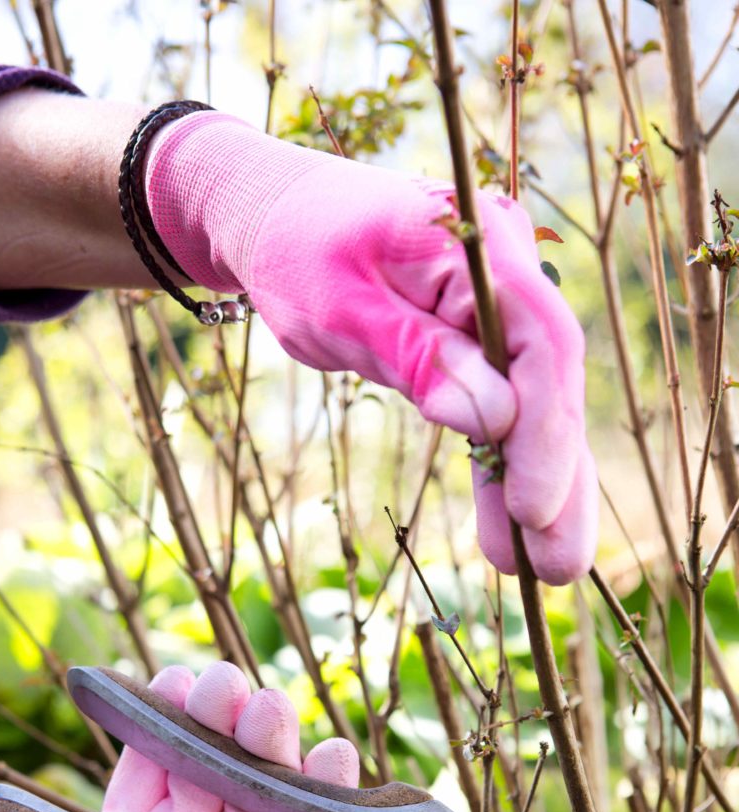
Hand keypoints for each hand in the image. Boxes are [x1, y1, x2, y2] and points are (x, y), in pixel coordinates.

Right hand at [0, 663, 356, 811]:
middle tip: (258, 698)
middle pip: (251, 811)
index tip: (330, 747)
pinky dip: (161, 736)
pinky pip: (153, 777)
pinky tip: (169, 688)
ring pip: (204, 785)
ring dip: (211, 731)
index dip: (320, 805)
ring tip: (209, 678)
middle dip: (260, 751)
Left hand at [146, 114, 596, 584]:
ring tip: (547, 570)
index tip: (532, 508)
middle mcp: (506, 276)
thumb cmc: (297, 252)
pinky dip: (503, 470)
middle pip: (553, 385)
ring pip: (537, 409)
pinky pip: (504, 413)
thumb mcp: (341, 308)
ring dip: (543, 489)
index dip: (545, 431)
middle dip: (559, 479)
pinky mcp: (481, 346)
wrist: (275, 219)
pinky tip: (509, 532)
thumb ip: (416, 358)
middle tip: (558, 567)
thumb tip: (492, 421)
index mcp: (478, 248)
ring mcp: (499, 312)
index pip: (540, 344)